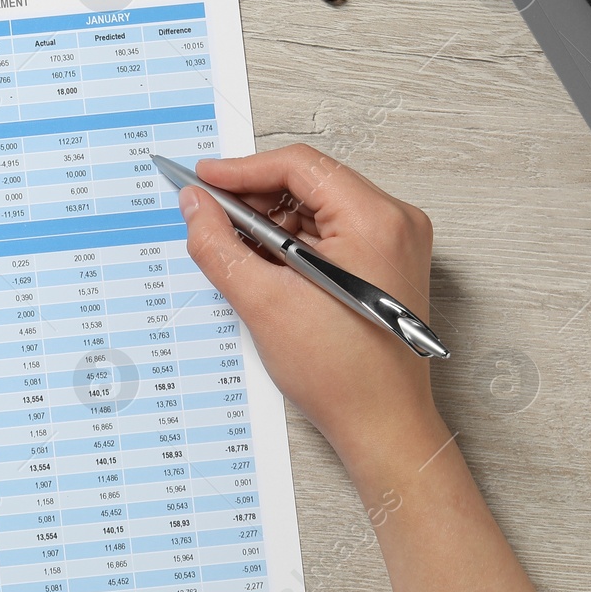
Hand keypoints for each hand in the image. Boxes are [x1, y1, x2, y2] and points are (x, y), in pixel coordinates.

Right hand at [178, 143, 442, 475]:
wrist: (383, 425)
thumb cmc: (346, 375)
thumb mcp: (264, 303)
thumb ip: (219, 245)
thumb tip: (195, 206)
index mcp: (376, 221)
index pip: (299, 166)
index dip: (242, 170)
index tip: (204, 179)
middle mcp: (394, 223)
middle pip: (309, 183)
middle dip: (254, 198)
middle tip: (210, 214)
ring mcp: (394, 243)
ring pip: (316, 208)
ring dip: (270, 222)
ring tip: (236, 248)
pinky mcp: (386, 263)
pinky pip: (330, 232)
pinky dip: (291, 242)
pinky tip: (264, 265)